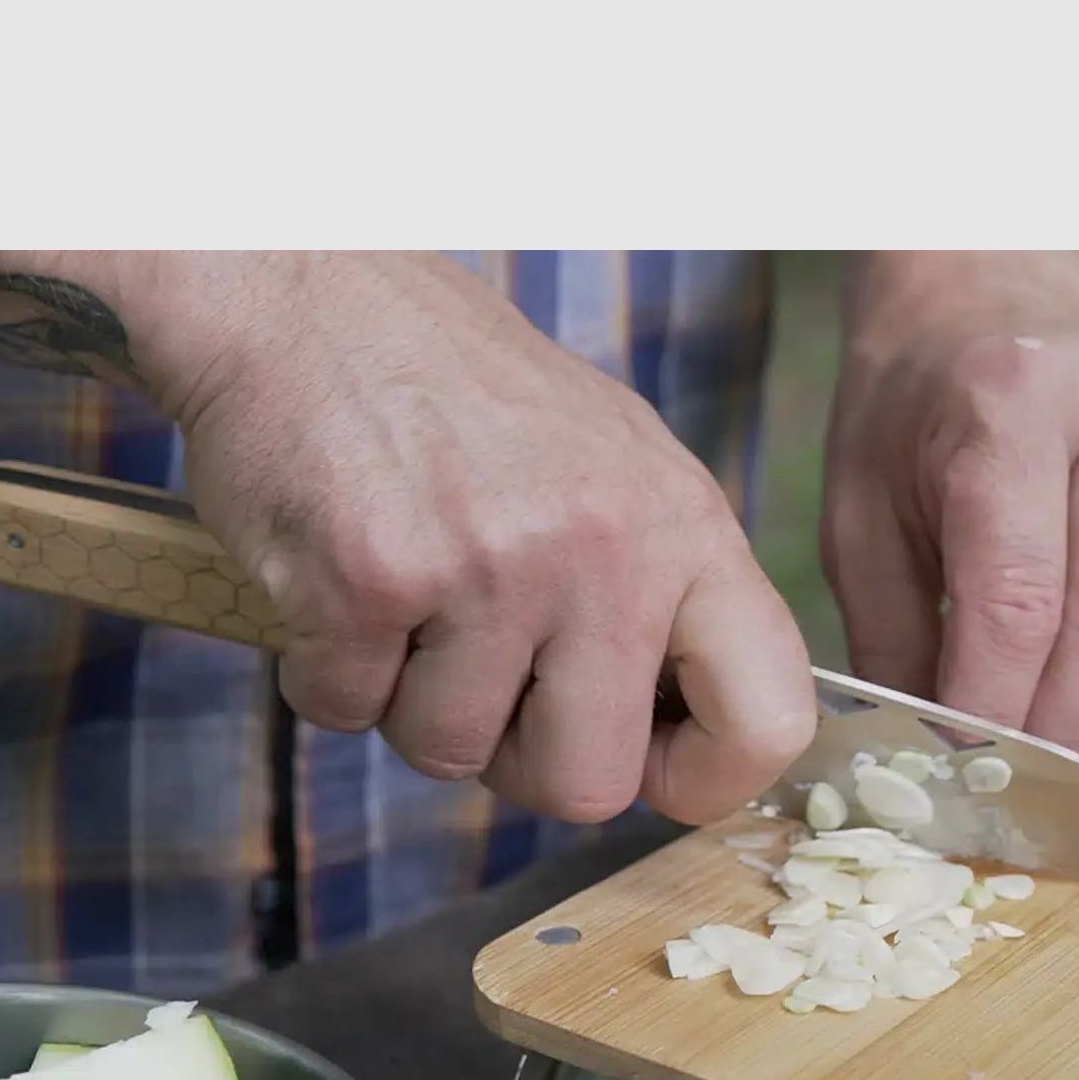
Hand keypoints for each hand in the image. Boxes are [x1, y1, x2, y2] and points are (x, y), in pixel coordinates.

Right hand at [125, 252, 814, 823]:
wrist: (309, 291)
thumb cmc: (464, 397)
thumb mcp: (616, 471)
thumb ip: (662, 604)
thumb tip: (679, 744)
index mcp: (685, 528)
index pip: (769, 720)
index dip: (705, 779)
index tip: (642, 758)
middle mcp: (605, 550)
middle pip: (589, 787)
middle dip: (518, 757)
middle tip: (480, 674)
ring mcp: (490, 566)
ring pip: (451, 757)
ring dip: (410, 703)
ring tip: (406, 595)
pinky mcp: (371, 578)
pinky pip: (345, 712)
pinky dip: (327, 671)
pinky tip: (336, 577)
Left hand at [822, 326, 1078, 761]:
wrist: (976, 314)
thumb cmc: (899, 423)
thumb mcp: (857, 522)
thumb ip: (891, 641)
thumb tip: (929, 759)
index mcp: (1006, 408)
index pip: (1017, 599)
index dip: (991, 705)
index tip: (958, 764)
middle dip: (1060, 728)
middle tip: (1012, 784)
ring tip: (1051, 762)